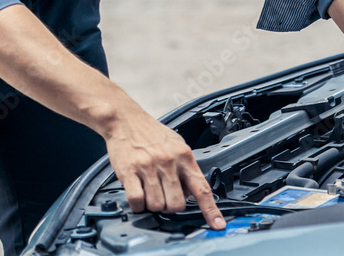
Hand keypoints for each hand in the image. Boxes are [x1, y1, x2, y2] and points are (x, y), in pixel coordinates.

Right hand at [104, 103, 224, 229]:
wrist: (126, 119)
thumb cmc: (152, 133)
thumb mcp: (177, 145)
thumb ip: (185, 167)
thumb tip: (191, 192)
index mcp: (184, 156)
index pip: (201, 188)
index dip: (211, 210)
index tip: (218, 225)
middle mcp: (168, 161)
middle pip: (177, 203)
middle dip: (171, 207)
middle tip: (164, 197)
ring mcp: (149, 166)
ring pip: (157, 205)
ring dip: (152, 205)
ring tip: (149, 191)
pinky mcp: (129, 171)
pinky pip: (137, 200)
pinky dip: (137, 205)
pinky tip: (137, 196)